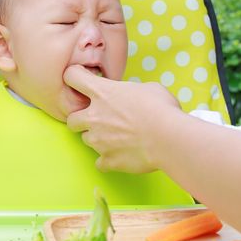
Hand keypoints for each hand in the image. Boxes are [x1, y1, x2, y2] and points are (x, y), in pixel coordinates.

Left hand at [64, 65, 180, 173]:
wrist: (169, 138)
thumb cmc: (162, 109)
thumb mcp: (148, 88)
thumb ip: (130, 91)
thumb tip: (132, 97)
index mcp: (102, 93)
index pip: (72, 77)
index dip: (74, 78)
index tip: (82, 82)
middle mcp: (94, 116)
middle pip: (71, 119)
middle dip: (81, 119)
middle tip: (97, 119)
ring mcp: (98, 140)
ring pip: (85, 140)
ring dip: (97, 139)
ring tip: (117, 138)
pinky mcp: (107, 160)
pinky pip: (100, 162)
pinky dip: (108, 159)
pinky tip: (122, 154)